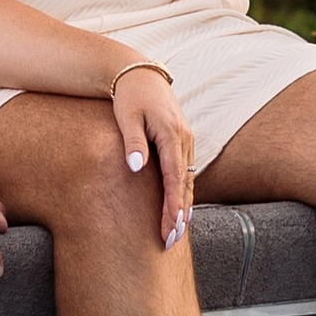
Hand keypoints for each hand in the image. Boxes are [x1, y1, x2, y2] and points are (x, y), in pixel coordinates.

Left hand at [108, 65, 195, 247]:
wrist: (140, 74)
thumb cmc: (130, 95)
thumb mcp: (127, 116)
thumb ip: (133, 142)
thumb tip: (136, 168)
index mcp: (172, 134)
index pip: (174, 178)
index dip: (172, 206)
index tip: (169, 227)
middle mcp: (184, 139)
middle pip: (185, 184)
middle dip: (180, 214)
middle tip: (172, 241)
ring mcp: (186, 140)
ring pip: (188, 180)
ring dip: (184, 207)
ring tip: (177, 234)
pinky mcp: (183, 141)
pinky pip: (186, 172)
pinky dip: (184, 193)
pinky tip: (181, 210)